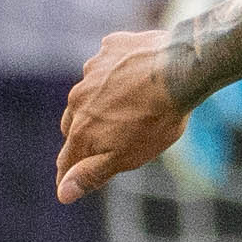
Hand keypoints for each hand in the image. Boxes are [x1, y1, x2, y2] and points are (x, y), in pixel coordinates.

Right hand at [53, 24, 190, 201]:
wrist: (179, 70)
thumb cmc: (156, 120)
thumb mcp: (126, 156)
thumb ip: (92, 174)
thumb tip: (62, 194)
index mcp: (81, 130)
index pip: (67, 159)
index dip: (68, 173)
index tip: (67, 182)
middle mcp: (78, 100)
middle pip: (72, 124)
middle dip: (81, 135)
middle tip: (97, 142)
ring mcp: (93, 70)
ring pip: (87, 92)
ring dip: (97, 101)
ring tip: (119, 107)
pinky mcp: (111, 47)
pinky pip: (106, 63)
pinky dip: (114, 72)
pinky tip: (132, 75)